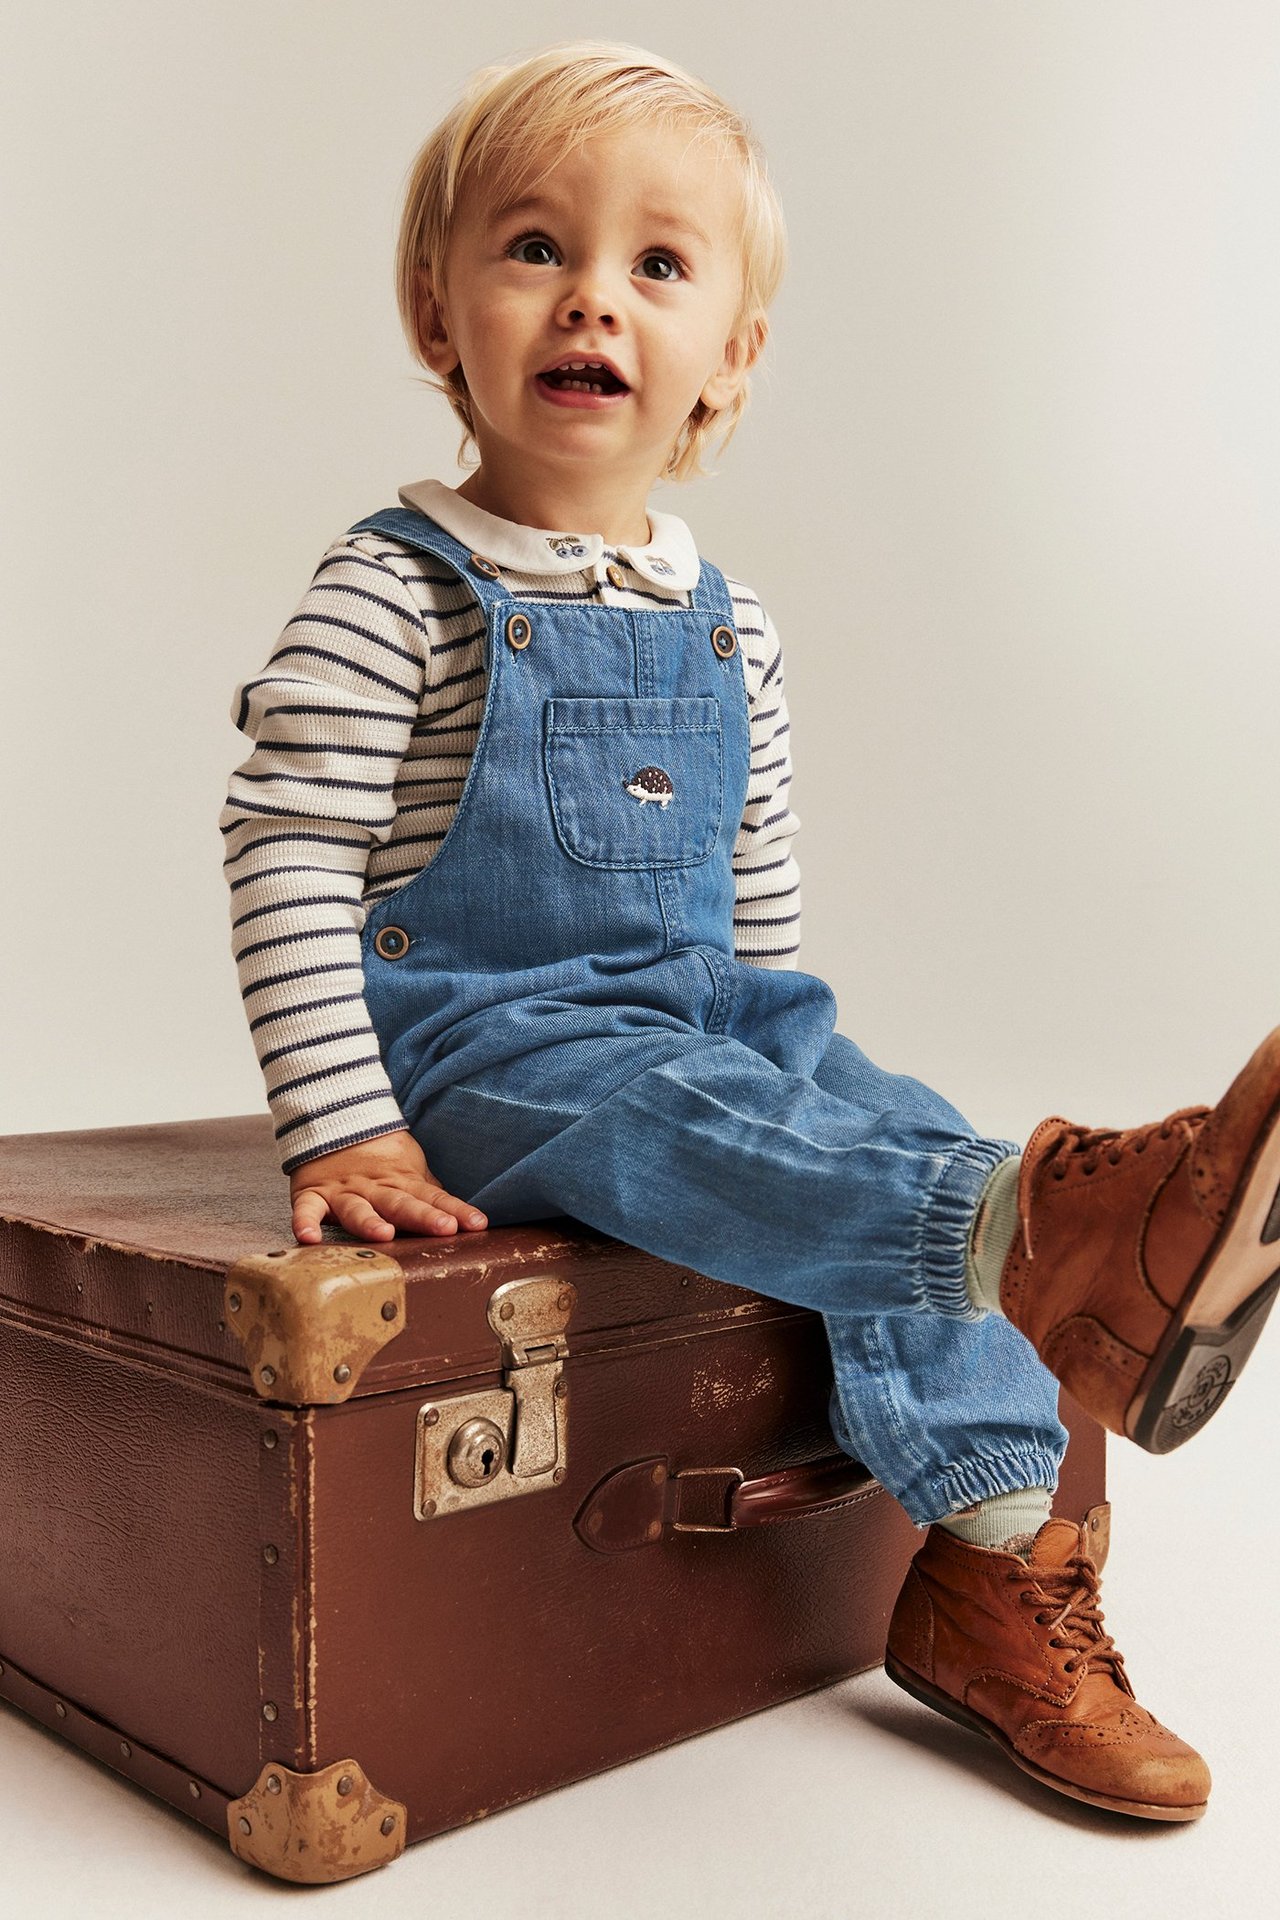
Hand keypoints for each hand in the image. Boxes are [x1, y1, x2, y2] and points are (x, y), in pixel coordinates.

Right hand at [289, 1129, 487, 1245]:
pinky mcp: (313, 1194)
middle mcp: (375, 1189)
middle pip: (401, 1204)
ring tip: (383, 1234)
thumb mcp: (410, 1169)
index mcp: (401, 1183)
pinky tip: (308, 1238)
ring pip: (357, 1209)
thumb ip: (429, 1194)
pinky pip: (306, 1209)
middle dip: (423, 1216)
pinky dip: (305, 1222)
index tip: (477, 1224)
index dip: (455, 1210)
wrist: (333, 1119)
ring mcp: (343, 1192)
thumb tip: (460, 1216)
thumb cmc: (379, 1155)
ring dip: (369, 1222)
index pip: (433, 1197)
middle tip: (444, 1227)